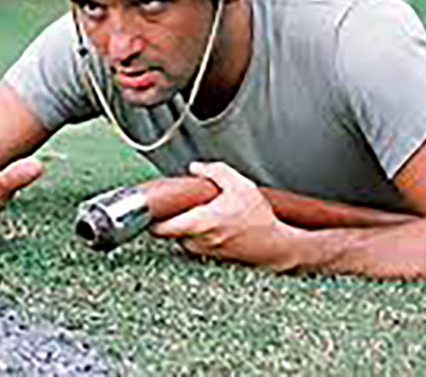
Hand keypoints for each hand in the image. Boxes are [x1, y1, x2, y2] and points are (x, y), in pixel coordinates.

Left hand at [148, 162, 303, 270]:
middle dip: (168, 218)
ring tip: (197, 213)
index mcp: (200, 222)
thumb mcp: (239, 185)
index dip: (150, 219)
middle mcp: (198, 241)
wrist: (275, 244)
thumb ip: (215, 171)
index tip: (151, 208)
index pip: (160, 228)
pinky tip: (209, 224)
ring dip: (183, 227)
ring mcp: (203, 252)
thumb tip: (194, 168)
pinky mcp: (210, 257)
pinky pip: (194, 244)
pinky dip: (195, 234)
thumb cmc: (258, 217)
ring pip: (180, 238)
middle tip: (174, 205)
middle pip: (167, 232)